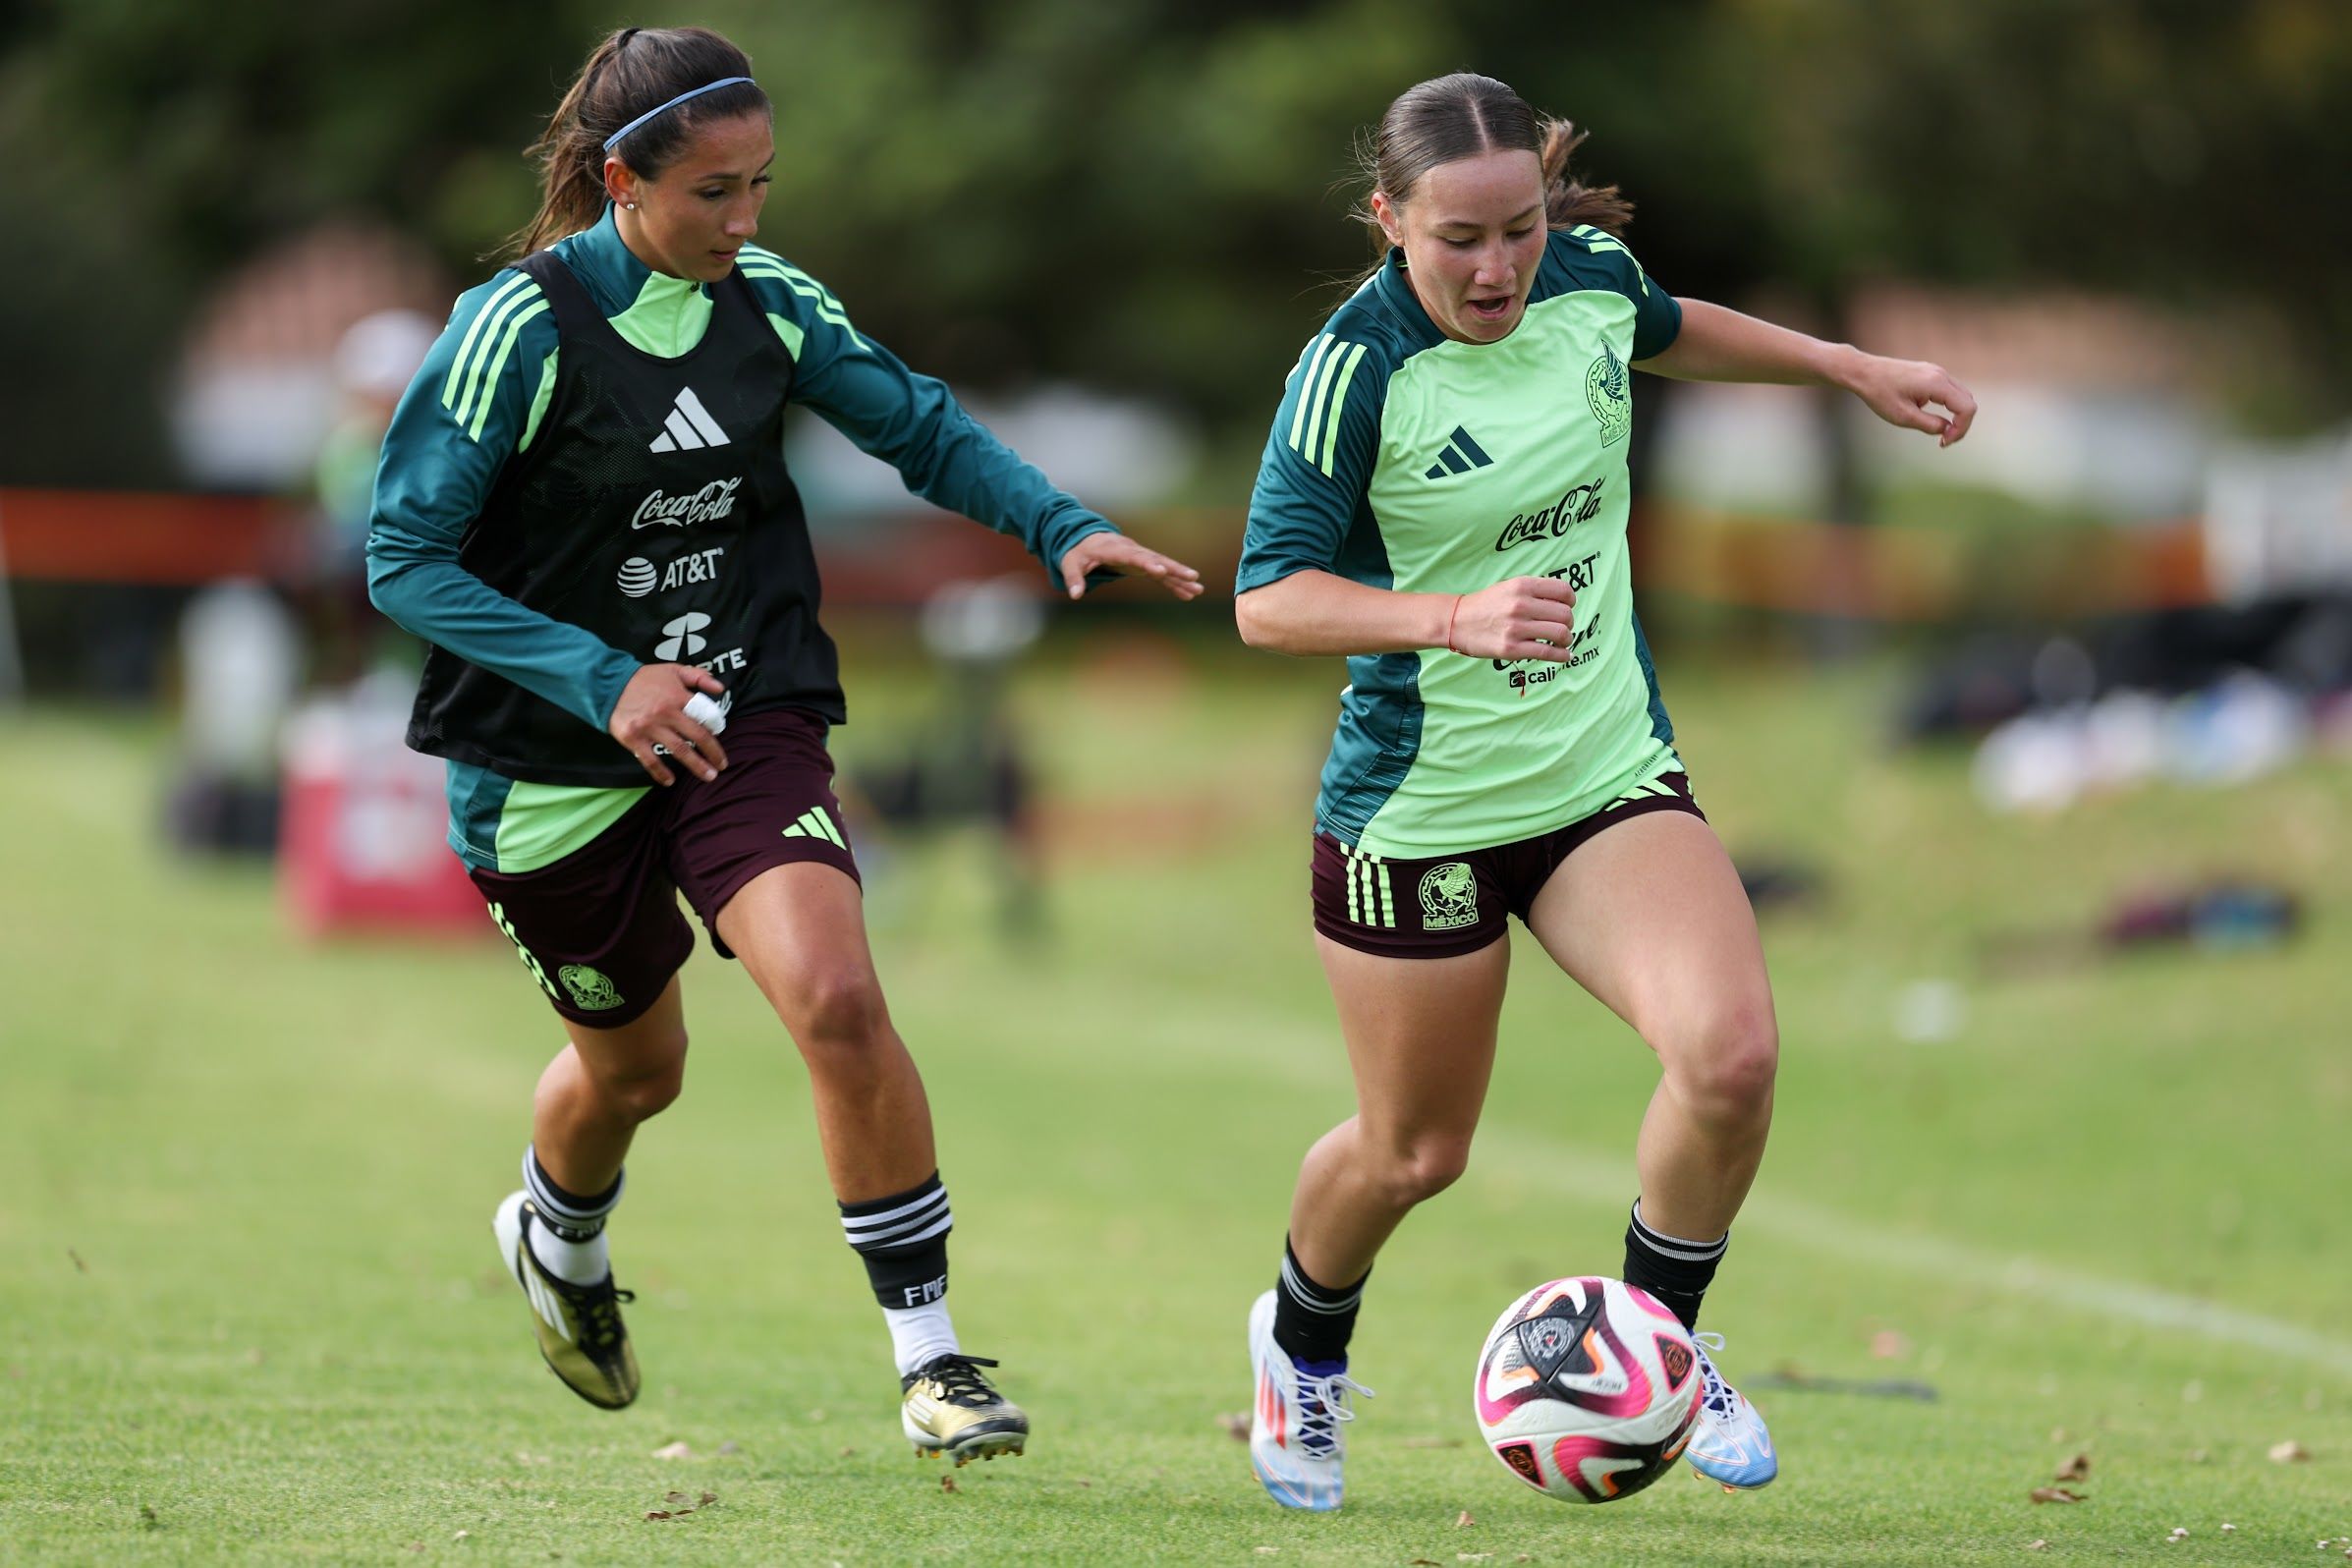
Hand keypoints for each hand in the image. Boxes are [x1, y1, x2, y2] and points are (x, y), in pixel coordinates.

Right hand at [607, 664, 728, 785]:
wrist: (608, 684)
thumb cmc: (644, 679)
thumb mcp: (673, 670)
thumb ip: (699, 677)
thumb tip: (721, 689)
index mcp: (678, 696)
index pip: (705, 714)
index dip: (716, 727)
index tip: (720, 736)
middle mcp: (666, 713)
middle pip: (696, 736)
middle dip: (713, 753)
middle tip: (722, 766)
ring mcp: (649, 728)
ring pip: (679, 750)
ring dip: (696, 765)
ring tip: (709, 777)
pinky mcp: (633, 739)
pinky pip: (650, 760)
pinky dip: (661, 773)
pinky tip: (670, 781)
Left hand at [1057, 530, 1205, 600]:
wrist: (1086, 538)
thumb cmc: (1078, 551)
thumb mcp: (1070, 563)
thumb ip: (1074, 578)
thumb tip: (1075, 595)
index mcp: (1114, 549)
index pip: (1133, 556)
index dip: (1146, 563)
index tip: (1160, 570)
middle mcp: (1132, 551)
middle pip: (1155, 559)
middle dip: (1173, 568)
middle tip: (1192, 576)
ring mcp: (1140, 557)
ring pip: (1164, 566)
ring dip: (1180, 577)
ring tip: (1198, 588)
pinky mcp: (1143, 565)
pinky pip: (1162, 575)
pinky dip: (1175, 583)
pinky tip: (1190, 594)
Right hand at [1446, 576, 1576, 661]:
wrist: (1456, 621)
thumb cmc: (1486, 605)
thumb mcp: (1509, 586)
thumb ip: (1535, 591)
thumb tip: (1565, 602)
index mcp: (1522, 586)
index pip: (1564, 591)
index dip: (1571, 601)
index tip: (1568, 607)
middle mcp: (1520, 605)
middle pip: (1565, 615)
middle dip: (1569, 623)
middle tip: (1562, 627)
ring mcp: (1516, 628)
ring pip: (1561, 634)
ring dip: (1567, 639)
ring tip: (1562, 642)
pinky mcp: (1511, 649)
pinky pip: (1548, 653)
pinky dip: (1562, 656)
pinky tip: (1564, 656)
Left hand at [1842, 351, 1976, 446]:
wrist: (1864, 372)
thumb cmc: (1880, 393)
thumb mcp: (1903, 416)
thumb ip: (1929, 424)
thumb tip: (1947, 429)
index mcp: (1936, 383)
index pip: (1967, 408)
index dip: (1961, 429)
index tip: (1944, 442)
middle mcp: (1941, 374)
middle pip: (1968, 402)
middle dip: (1961, 424)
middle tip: (1943, 441)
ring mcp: (1937, 371)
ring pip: (1961, 396)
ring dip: (1956, 416)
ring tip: (1940, 433)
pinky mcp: (1931, 373)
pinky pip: (1950, 391)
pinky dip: (1949, 407)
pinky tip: (1934, 418)